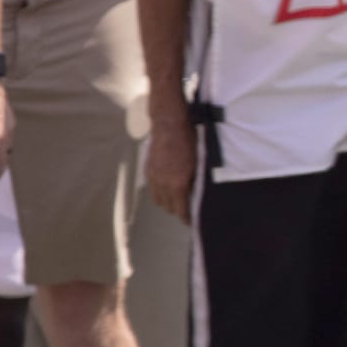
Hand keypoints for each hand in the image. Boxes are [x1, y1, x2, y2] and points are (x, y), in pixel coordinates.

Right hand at [146, 108, 197, 222]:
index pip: (180, 211)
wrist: (169, 125)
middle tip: (187, 208)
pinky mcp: (148, 170)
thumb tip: (198, 196)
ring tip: (177, 199)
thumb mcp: (199, 164)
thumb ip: (196, 183)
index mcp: (177, 184)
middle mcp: (163, 184)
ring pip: (158, 200)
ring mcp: (153, 177)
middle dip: (178, 210)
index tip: (192, 222)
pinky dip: (159, 192)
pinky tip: (167, 188)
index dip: (186, 218)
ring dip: (167, 202)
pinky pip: (152, 189)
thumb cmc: (189, 141)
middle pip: (168, 208)